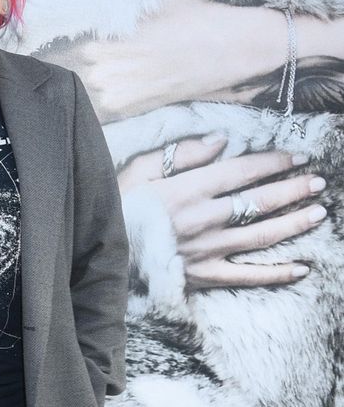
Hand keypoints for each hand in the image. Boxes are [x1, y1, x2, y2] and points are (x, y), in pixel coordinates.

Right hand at [118, 134, 325, 290]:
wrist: (98, 251)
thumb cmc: (117, 206)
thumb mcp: (139, 170)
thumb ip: (181, 154)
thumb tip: (220, 142)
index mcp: (187, 188)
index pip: (241, 171)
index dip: (273, 163)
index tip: (296, 157)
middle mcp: (202, 218)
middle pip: (258, 202)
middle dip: (293, 190)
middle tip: (318, 182)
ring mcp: (206, 249)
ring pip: (261, 235)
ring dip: (293, 223)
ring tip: (318, 213)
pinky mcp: (203, 275)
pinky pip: (247, 275)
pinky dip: (276, 273)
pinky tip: (301, 268)